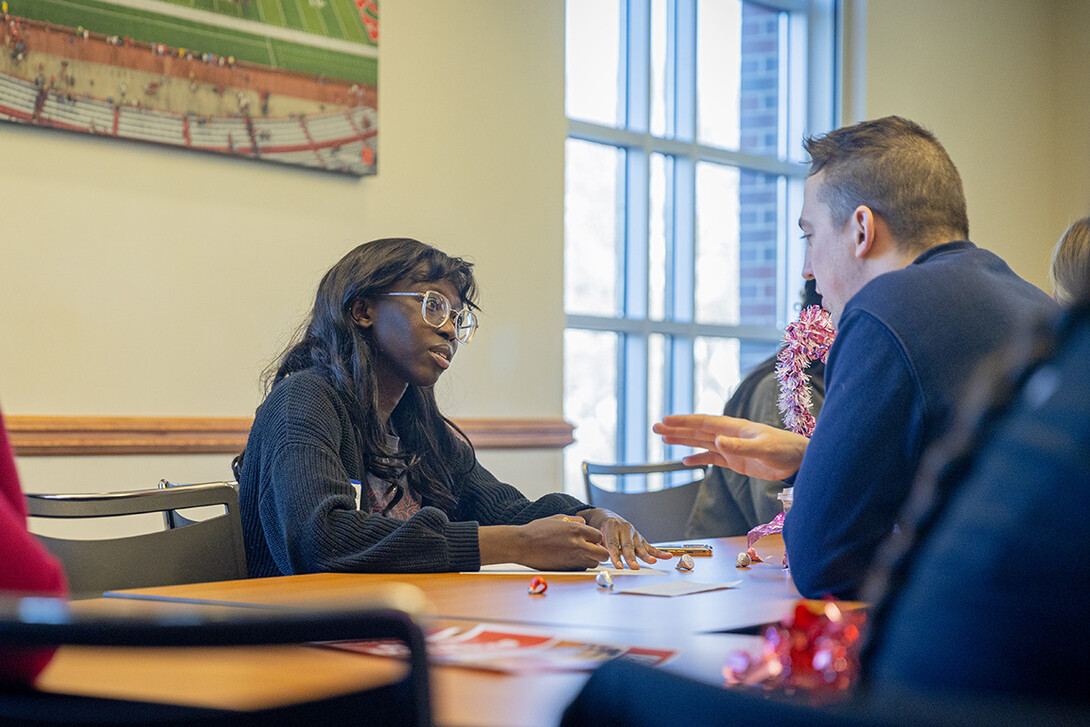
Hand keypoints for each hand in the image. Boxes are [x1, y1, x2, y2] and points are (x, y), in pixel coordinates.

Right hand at [480, 515, 608, 569]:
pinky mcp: (567, 569)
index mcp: (577, 530)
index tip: (591, 539)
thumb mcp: (557, 518)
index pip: (599, 536)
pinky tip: (570, 559)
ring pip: (594, 563)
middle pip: (602, 554)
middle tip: (592, 549)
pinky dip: (580, 565)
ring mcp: (573, 559)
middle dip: (600, 552)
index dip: (596, 538)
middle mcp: (578, 545)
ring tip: (579, 554)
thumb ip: (574, 521)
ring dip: (591, 559)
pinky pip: (582, 569)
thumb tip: (585, 524)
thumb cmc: (537, 530)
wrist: (522, 545)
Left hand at [580, 508, 672, 569]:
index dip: (615, 555)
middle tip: (633, 567)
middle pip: (628, 546)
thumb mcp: (593, 533)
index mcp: (611, 525)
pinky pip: (649, 546)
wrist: (604, 516)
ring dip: (645, 555)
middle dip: (631, 558)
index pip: (613, 543)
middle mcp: (624, 528)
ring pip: (639, 546)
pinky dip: (658, 552)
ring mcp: (633, 533)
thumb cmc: (597, 527)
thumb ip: (596, 544)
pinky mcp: (639, 538)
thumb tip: (596, 555)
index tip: (617, 566)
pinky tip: (667, 556)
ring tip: (651, 562)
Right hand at [653, 414, 808, 480]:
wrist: (800, 460)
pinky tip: (685, 461)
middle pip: (698, 430)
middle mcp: (729, 435)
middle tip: (655, 428)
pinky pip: (711, 458)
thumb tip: (716, 441)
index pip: (704, 423)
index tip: (666, 421)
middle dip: (677, 429)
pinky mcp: (736, 460)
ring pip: (701, 442)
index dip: (684, 422)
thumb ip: (739, 446)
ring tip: (664, 439)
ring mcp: (731, 447)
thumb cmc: (785, 450)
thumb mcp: (763, 449)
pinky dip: (698, 458)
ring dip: (683, 440)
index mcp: (734, 427)